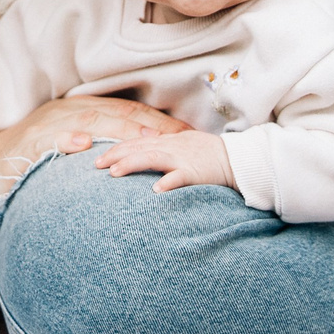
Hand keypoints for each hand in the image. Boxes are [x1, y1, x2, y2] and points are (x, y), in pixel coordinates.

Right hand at [0, 94, 189, 248]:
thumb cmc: (35, 164)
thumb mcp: (72, 152)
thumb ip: (105, 152)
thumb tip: (148, 163)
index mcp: (83, 111)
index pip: (128, 111)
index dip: (160, 120)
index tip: (189, 133)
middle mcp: (68, 111)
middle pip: (116, 112)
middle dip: (150, 123)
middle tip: (180, 136)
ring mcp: (47, 125)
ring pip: (89, 121)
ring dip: (118, 128)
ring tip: (145, 139)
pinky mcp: (27, 143)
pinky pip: (49, 140)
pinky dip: (67, 141)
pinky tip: (84, 146)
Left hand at [95, 129, 235, 192]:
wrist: (237, 158)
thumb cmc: (209, 155)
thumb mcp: (183, 147)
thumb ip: (163, 150)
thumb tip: (143, 154)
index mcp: (167, 141)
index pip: (136, 142)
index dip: (116, 149)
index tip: (98, 157)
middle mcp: (171, 147)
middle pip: (138, 148)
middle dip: (115, 155)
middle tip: (95, 165)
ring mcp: (183, 158)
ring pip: (153, 158)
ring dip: (132, 164)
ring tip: (114, 173)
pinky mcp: (196, 172)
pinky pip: (180, 177)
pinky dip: (168, 182)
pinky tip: (155, 191)